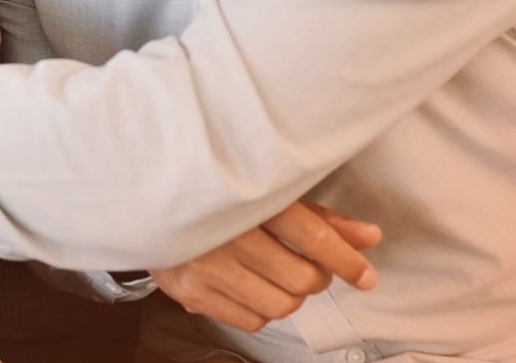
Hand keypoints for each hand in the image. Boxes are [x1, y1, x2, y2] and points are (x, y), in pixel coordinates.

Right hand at [150, 199, 381, 332]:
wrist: (146, 201)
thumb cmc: (217, 196)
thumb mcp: (268, 195)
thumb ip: (319, 218)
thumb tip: (369, 237)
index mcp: (248, 198)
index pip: (311, 235)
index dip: (346, 259)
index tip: (365, 276)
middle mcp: (226, 233)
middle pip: (301, 278)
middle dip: (316, 277)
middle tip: (308, 265)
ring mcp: (205, 265)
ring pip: (280, 305)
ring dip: (291, 296)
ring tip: (279, 276)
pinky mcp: (190, 291)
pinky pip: (251, 320)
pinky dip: (262, 310)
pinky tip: (251, 286)